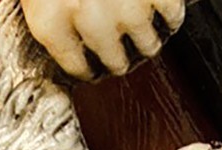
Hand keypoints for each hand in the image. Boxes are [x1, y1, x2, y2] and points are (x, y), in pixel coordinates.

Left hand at [21, 0, 186, 79]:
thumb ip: (50, 19)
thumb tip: (67, 56)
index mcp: (49, 21)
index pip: (79, 70)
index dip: (87, 63)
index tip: (93, 60)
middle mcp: (88, 18)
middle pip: (117, 64)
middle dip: (118, 51)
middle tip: (120, 38)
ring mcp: (126, 6)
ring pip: (148, 46)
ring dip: (145, 32)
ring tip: (137, 15)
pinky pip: (173, 19)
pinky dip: (169, 13)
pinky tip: (158, 3)